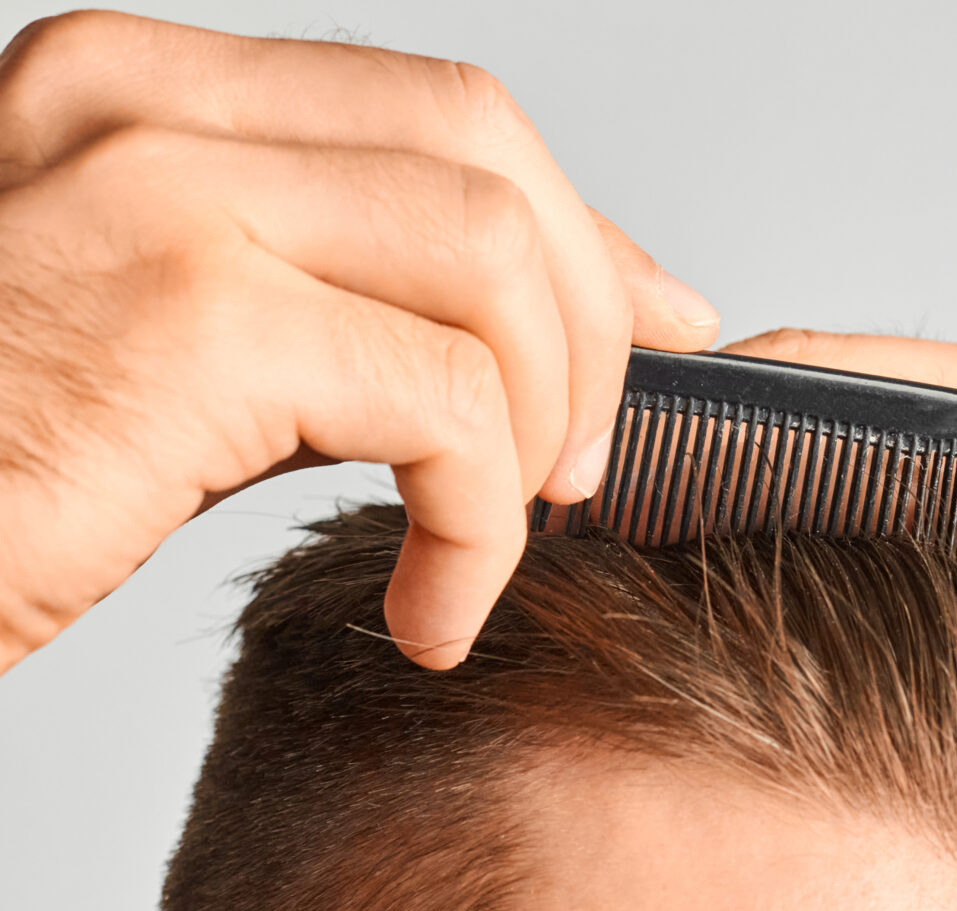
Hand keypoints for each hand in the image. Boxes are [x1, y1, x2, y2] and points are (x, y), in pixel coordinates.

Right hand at [0, 11, 720, 672]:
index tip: (650, 323)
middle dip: (587, 316)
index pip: (440, 112)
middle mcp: (148, 106)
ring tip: (498, 533)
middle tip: (587, 460)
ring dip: (539, 425)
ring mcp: (165, 196)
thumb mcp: (181, 345)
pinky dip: (481, 528)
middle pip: (489, 154)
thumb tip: (542, 324)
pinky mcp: (191, 320)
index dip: (577, 228)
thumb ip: (337, 300)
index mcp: (145, 91)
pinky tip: (432, 612)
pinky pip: (446, 408)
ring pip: (494, 266)